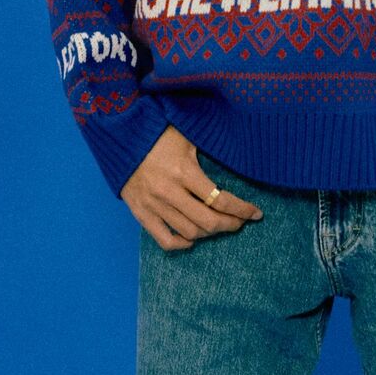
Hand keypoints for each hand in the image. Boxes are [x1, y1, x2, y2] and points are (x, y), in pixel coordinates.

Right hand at [120, 124, 263, 250]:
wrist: (120, 135)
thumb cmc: (157, 131)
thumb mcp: (187, 135)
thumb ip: (208, 150)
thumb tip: (236, 156)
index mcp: (184, 171)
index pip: (219, 200)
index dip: (241, 209)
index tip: (255, 213)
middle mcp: (169, 192)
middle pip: (208, 221)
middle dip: (230, 224)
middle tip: (240, 221)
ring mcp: (154, 205)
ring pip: (189, 232)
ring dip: (210, 232)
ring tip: (220, 225)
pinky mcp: (141, 213)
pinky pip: (164, 239)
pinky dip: (181, 243)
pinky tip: (192, 237)